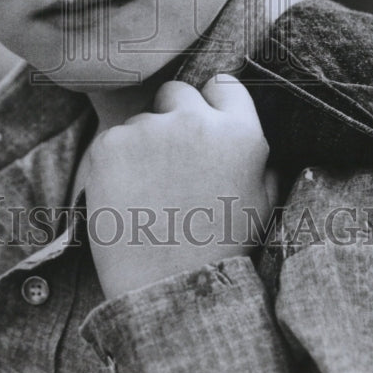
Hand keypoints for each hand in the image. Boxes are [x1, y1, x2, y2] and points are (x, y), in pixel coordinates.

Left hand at [82, 74, 276, 300]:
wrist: (169, 287)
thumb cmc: (220, 249)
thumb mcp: (261, 203)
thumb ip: (259, 160)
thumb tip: (247, 135)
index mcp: (240, 132)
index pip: (223, 85)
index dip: (211, 101)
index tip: (203, 121)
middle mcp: (196, 121)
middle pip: (176, 93)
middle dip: (172, 115)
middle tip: (170, 159)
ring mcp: (150, 129)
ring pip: (141, 121)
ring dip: (142, 144)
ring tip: (148, 193)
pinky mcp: (111, 143)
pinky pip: (112, 141)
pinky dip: (114, 163)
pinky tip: (125, 196)